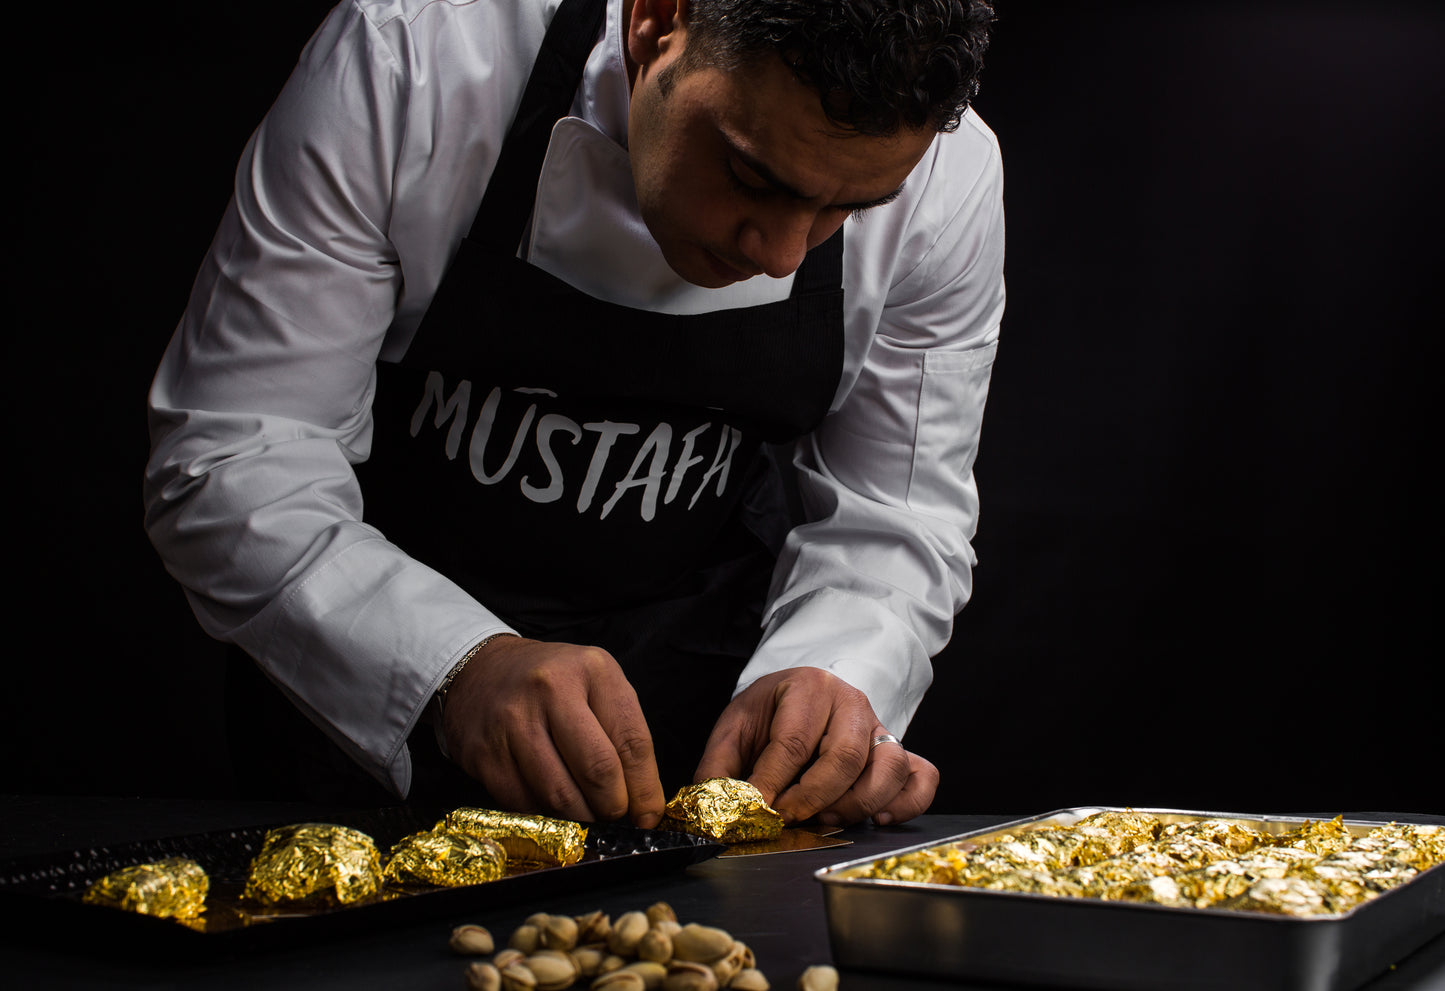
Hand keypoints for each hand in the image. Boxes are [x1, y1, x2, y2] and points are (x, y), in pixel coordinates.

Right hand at [440, 636, 665, 826]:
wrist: (481, 671)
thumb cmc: (554, 683)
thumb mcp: (598, 687)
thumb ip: (624, 736)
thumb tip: (644, 807)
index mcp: (591, 670)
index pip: (631, 741)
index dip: (645, 789)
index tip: (648, 816)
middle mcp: (550, 689)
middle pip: (597, 771)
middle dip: (613, 807)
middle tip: (614, 815)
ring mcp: (512, 721)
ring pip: (559, 796)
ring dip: (580, 818)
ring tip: (586, 812)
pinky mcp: (483, 753)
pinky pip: (523, 804)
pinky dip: (544, 815)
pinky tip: (550, 803)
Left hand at [695, 667, 938, 825]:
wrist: (799, 695)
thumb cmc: (768, 714)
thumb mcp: (735, 728)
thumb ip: (719, 766)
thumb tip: (712, 807)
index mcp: (807, 687)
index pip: (793, 741)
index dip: (773, 782)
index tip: (757, 810)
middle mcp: (850, 702)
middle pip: (844, 756)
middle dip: (812, 797)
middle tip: (788, 817)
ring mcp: (880, 726)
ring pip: (888, 767)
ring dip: (856, 803)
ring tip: (825, 818)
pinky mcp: (898, 750)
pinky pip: (921, 776)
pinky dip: (906, 803)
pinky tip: (876, 819)